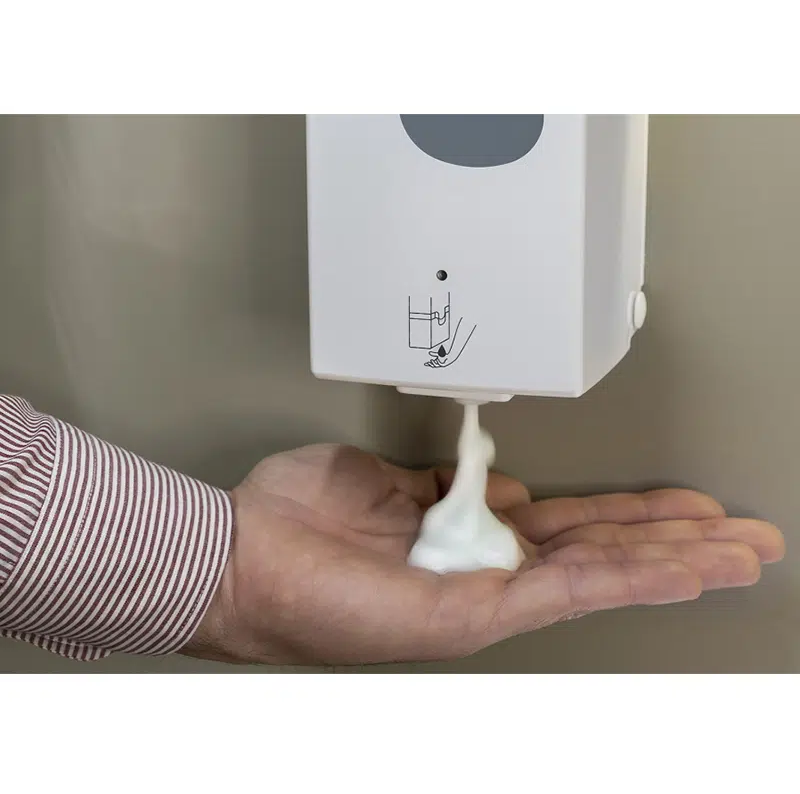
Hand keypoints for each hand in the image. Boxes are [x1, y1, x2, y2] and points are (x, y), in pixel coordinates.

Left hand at [183, 444, 784, 665]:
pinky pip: (564, 590)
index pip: (571, 524)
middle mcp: (486, 569)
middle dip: (678, 541)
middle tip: (744, 536)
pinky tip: (679, 570)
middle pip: (602, 550)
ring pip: (600, 574)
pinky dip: (627, 577)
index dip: (632, 515)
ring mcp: (484, 594)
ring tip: (739, 553)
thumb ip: (448, 484)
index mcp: (469, 535)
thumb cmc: (301, 518)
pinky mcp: (471, 613)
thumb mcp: (385, 480)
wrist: (244, 554)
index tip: (681, 506)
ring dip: (674, 560)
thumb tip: (504, 484)